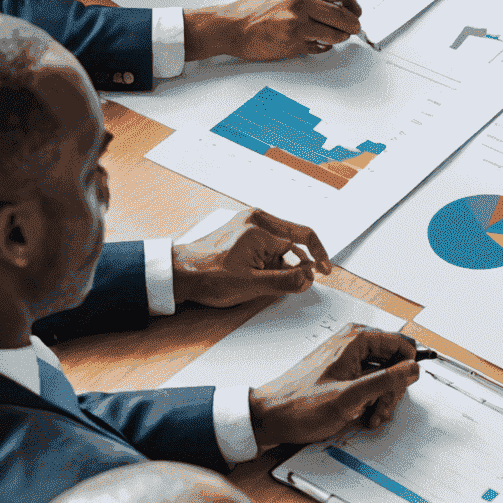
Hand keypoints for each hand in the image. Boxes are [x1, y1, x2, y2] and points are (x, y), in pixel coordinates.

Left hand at [172, 208, 332, 308]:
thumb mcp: (251, 283)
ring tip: (270, 282)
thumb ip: (284, 281)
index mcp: (259, 227)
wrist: (177, 273)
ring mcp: (248, 224)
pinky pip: (269, 244)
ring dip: (284, 263)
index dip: (315, 260)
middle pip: (294, 238)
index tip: (325, 271)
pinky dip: (272, 260)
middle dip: (301, 262)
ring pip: (282, 243)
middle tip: (305, 280)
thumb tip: (308, 279)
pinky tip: (264, 276)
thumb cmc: (207, 276)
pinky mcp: (243, 231)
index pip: (300, 242)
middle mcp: (256, 219)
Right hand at [184, 0, 362, 61]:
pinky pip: (320, 47)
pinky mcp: (293, 41)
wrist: (231, 25)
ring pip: (336, 34)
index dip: (354, 4)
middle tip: (354, 29)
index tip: (355, 11)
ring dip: (340, 38)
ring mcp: (296, 21)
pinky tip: (317, 43)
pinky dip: (323, 47)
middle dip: (353, 25)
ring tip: (336, 37)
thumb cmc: (256, 9)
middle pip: (344, 15)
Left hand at [248, 325, 420, 452]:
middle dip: (392, 389)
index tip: (400, 389)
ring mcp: (348, 356)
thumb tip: (413, 369)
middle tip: (380, 408)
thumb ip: (385, 381)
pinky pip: (369, 381)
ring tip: (369, 415)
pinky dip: (370, 398)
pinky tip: (361, 413)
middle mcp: (354, 342)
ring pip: (384, 374)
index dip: (406, 369)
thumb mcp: (349, 397)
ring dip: (382, 398)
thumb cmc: (300, 406)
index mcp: (357, 339)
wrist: (270, 416)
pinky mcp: (343, 371)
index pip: (403, 344)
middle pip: (395, 361)